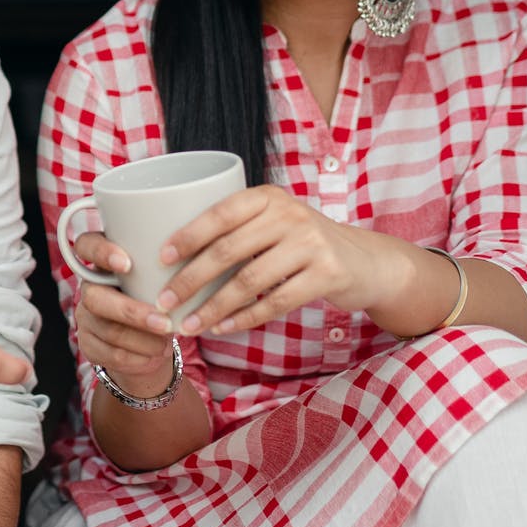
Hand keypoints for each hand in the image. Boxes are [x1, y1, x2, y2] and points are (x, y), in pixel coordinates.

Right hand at [68, 231, 177, 396]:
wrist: (151, 341)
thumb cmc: (161, 298)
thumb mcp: (162, 278)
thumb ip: (164, 268)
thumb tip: (192, 266)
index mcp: (104, 261)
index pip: (87, 246)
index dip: (101, 253)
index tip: (127, 264)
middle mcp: (89, 287)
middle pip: (95, 297)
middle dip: (132, 312)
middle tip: (165, 323)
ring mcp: (85, 317)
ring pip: (108, 330)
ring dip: (143, 340)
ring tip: (167, 344)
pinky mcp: (89, 344)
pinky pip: (110, 354)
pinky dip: (138, 358)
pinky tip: (155, 356)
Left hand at [156, 184, 388, 335]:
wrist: (366, 261)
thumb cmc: (303, 243)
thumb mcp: (275, 222)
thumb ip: (238, 229)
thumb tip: (174, 254)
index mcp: (267, 197)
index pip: (219, 213)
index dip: (187, 236)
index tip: (160, 259)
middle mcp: (289, 214)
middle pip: (227, 251)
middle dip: (190, 280)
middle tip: (164, 303)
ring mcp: (311, 244)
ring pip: (248, 281)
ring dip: (212, 308)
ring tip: (188, 326)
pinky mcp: (327, 274)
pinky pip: (275, 302)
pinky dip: (244, 319)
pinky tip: (222, 329)